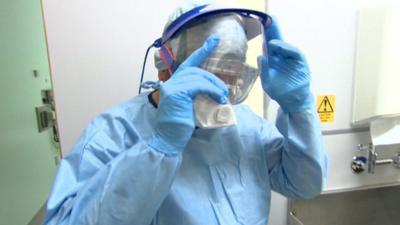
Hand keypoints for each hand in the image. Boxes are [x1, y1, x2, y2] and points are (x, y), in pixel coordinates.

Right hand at [148, 36, 227, 154]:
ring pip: (199, 77)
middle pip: (197, 70)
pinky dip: (211, 90)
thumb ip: (199, 95)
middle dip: (213, 79)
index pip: (189, 63)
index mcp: (174, 83)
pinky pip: (198, 85)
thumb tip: (218, 92)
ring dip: (215, 86)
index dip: (202, 51)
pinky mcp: (176, 93)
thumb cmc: (180, 126)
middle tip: (225, 92)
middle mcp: (171, 82)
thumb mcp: (192, 106)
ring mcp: (172, 87)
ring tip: (223, 97)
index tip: (214, 40)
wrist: (168, 139)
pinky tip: (218, 98)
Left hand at [258, 20, 312, 111]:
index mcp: (274, 60)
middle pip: (278, 42)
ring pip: (286, 46)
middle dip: (274, 32)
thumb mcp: (267, 82)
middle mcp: (283, 57)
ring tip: (272, 42)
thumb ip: (263, 70)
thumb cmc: (279, 92)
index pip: (270, 46)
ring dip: (280, 42)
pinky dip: (288, 49)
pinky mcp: (301, 63)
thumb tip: (260, 56)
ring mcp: (292, 60)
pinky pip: (295, 53)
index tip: (262, 26)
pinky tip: (280, 47)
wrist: (292, 102)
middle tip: (269, 21)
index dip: (266, 36)